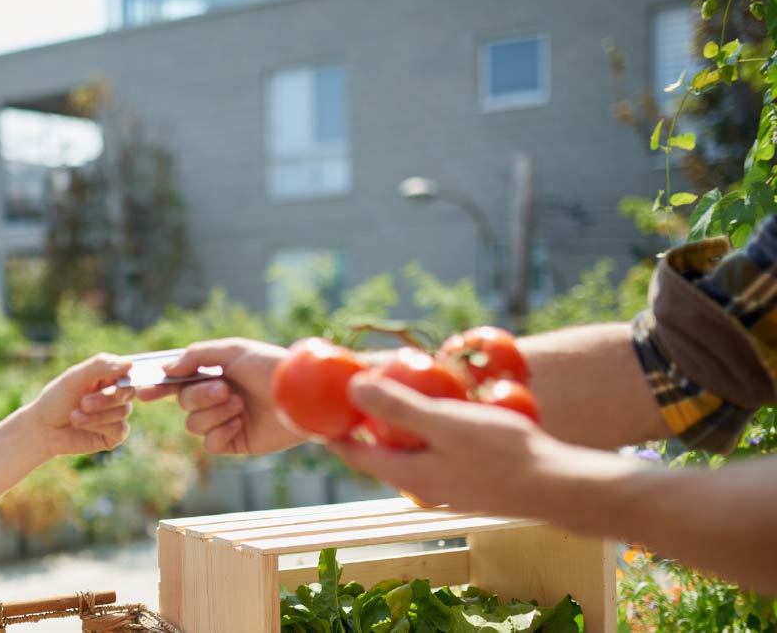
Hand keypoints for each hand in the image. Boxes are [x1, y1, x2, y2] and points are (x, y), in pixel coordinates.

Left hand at [27, 353, 134, 456]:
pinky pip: (120, 429)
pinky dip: (99, 427)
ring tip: (74, 416)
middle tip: (83, 403)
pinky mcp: (115, 435)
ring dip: (97, 415)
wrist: (44, 429)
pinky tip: (82, 425)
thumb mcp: (74, 377)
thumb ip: (100, 367)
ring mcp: (117, 415)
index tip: (118, 384)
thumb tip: (129, 364)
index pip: (129, 372)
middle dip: (105, 399)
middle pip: (128, 392)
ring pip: (123, 411)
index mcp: (109, 376)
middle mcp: (116, 394)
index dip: (128, 378)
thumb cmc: (57, 399)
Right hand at [137, 338, 304, 454]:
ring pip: (193, 425)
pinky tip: (240, 423)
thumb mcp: (233, 351)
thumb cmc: (271, 367)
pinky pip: (210, 444)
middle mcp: (217, 398)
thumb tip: (166, 370)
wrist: (301, 395)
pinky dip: (221, 432)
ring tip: (240, 405)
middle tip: (225, 390)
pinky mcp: (236, 442)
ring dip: (214, 414)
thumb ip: (196, 356)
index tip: (143, 392)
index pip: (177, 382)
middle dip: (201, 396)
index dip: (158, 387)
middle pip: (183, 403)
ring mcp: (225, 421)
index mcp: (214, 375)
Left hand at [328, 373, 620, 515]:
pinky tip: (444, 411)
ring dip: (400, 429)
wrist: (561, 486)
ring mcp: (450, 488)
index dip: (332, 433)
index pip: (354, 456)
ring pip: (411, 454)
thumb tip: (352, 388)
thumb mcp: (444, 422)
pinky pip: (439, 453)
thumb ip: (398, 407)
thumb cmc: (502, 452)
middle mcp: (423, 487)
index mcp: (408, 475)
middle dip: (365, 428)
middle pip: (381, 455)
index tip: (314, 411)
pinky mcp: (473, 483)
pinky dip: (431, 433)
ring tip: (395, 397)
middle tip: (354, 396)